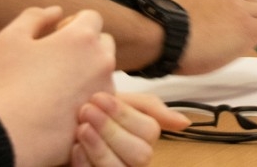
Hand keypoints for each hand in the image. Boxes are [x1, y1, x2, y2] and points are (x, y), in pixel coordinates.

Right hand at [0, 7, 115, 166]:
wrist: (12, 137)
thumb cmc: (8, 85)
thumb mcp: (10, 38)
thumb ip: (34, 16)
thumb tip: (56, 11)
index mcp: (82, 37)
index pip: (92, 17)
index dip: (72, 23)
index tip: (56, 37)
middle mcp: (101, 59)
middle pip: (103, 42)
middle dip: (86, 44)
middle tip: (58, 60)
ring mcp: (105, 88)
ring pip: (104, 70)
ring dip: (88, 70)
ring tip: (59, 84)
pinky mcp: (103, 114)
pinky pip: (102, 96)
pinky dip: (88, 95)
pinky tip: (64, 103)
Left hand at [71, 92, 189, 165]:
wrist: (71, 120)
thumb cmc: (99, 111)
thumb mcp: (125, 102)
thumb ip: (151, 108)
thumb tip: (185, 122)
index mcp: (146, 139)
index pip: (149, 131)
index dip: (123, 115)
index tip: (99, 97)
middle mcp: (138, 160)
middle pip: (139, 155)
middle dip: (110, 131)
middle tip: (87, 110)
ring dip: (98, 147)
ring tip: (80, 128)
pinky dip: (85, 163)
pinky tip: (74, 147)